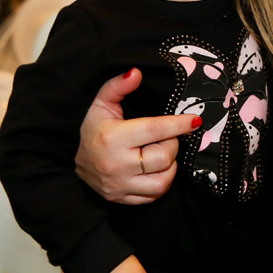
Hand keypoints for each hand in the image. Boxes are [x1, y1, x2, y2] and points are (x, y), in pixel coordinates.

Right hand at [75, 68, 200, 204]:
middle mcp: (116, 165)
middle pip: (164, 157)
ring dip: (170, 165)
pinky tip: (156, 169)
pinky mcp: (123, 199)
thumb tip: (136, 72)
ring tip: (162, 153)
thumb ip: (118, 86)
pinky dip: (162, 181)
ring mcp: (120, 186)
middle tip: (166, 136)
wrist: (78, 162)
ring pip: (163, 181)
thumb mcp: (102, 104)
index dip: (178, 124)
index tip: (194, 120)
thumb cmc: (95, 130)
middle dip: (172, 143)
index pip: (155, 130)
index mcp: (112, 138)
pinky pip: (154, 195)